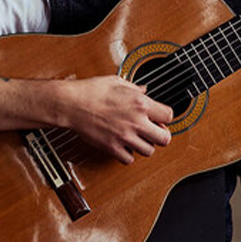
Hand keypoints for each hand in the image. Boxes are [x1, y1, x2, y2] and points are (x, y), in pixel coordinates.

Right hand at [59, 75, 173, 163]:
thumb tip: (144, 89)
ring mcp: (124, 137)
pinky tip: (124, 145)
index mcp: (140, 103)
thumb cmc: (91, 91)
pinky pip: (129, 159)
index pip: (169, 115)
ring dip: (145, 145)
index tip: (158, 116)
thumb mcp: (117, 82)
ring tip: (137, 137)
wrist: (71, 104)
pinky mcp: (112, 148)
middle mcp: (135, 122)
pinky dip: (128, 154)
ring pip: (149, 151)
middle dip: (161, 134)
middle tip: (153, 131)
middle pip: (165, 139)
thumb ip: (134, 88)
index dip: (165, 116)